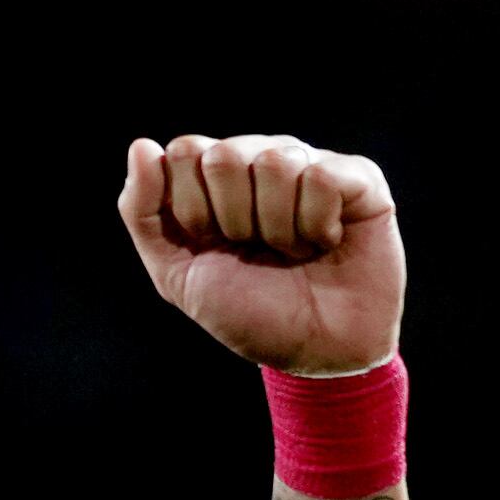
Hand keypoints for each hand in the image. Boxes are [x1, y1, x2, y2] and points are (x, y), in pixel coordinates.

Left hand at [118, 134, 403, 373]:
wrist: (314, 354)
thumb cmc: (249, 314)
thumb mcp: (178, 275)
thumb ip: (143, 212)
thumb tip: (141, 146)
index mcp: (216, 178)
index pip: (185, 152)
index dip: (193, 210)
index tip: (214, 245)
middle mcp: (262, 160)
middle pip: (226, 154)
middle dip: (235, 220)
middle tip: (257, 251)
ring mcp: (310, 164)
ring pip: (276, 161)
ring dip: (279, 227)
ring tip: (295, 252)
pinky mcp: (358, 179)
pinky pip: (321, 175)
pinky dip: (318, 224)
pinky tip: (327, 242)